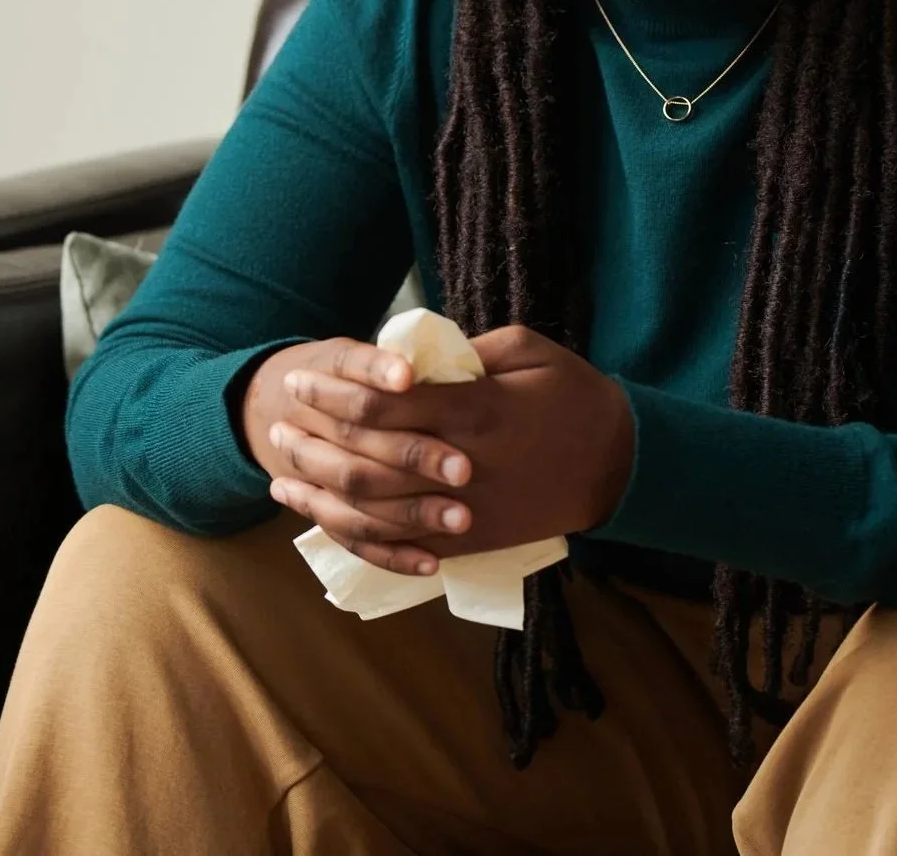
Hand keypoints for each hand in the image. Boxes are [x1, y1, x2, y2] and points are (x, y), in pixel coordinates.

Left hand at [277, 325, 634, 568]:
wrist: (619, 466)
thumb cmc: (573, 396)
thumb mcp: (528, 349)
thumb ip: (468, 351)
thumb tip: (416, 355)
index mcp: (476, 410)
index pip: (387, 402)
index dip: (337, 389)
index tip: (302, 377)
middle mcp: (463, 465)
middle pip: (371, 455)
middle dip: (318, 436)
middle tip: (278, 420)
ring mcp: (466, 511)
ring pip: (377, 509)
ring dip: (322, 491)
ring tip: (282, 474)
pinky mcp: (472, 543)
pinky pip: (403, 546)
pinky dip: (358, 535)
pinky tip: (325, 521)